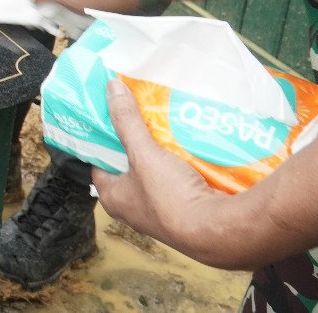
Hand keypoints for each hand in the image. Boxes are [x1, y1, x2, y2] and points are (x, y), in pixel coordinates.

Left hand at [92, 80, 227, 262]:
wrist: (218, 230)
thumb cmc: (171, 197)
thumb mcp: (143, 153)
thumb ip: (127, 121)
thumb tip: (111, 88)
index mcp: (113, 197)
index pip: (99, 163)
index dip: (101, 140)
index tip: (107, 117)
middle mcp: (133, 207)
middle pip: (129, 165)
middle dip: (134, 142)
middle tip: (138, 114)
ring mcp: (161, 209)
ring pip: (156, 171)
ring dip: (160, 151)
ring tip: (163, 122)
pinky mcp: (186, 209)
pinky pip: (179, 178)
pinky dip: (181, 162)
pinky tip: (186, 142)